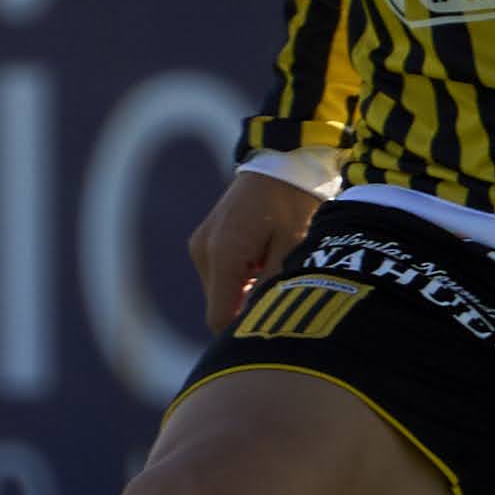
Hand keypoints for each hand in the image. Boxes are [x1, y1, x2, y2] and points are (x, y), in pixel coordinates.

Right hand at [190, 166, 329, 333]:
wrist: (282, 161)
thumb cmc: (293, 203)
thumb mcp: (292, 248)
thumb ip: (272, 288)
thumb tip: (261, 324)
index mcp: (223, 254)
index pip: (219, 318)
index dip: (242, 333)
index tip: (271, 331)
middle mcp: (204, 251)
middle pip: (219, 307)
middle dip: (247, 312)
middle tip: (282, 300)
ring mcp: (202, 245)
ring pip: (220, 293)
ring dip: (244, 294)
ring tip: (274, 272)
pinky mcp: (206, 241)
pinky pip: (220, 275)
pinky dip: (241, 279)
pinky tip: (264, 261)